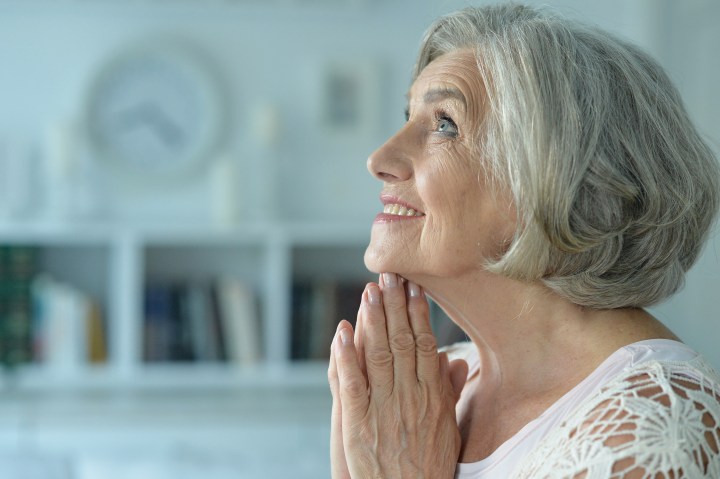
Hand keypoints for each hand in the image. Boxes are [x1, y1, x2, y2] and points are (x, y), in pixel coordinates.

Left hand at [328, 273, 467, 478]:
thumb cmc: (428, 463)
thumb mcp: (448, 428)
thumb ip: (448, 392)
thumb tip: (455, 360)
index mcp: (432, 397)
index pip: (427, 345)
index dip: (419, 314)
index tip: (415, 287)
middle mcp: (409, 398)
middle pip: (403, 342)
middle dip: (395, 306)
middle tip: (391, 275)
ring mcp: (382, 409)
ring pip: (378, 356)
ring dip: (373, 321)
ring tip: (370, 292)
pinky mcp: (357, 424)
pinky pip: (351, 385)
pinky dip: (345, 357)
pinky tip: (342, 332)